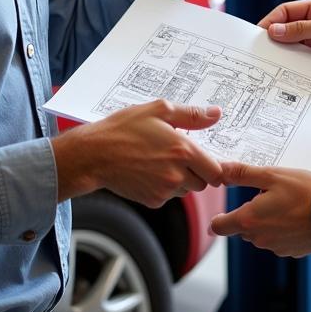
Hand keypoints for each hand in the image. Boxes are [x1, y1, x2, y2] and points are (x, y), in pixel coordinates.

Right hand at [55, 99, 221, 207]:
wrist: (94, 155)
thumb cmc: (123, 129)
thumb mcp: (158, 110)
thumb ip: (191, 115)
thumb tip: (216, 114)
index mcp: (183, 150)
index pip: (217, 171)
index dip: (214, 165)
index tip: (205, 158)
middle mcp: (177, 174)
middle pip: (203, 182)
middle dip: (196, 171)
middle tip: (178, 155)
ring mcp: (164, 190)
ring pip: (186, 189)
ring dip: (181, 178)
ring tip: (160, 160)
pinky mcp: (153, 201)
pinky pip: (168, 196)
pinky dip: (164, 187)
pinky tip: (149, 171)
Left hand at [211, 162, 310, 256]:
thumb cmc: (305, 194)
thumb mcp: (272, 176)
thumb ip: (243, 174)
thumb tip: (220, 171)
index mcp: (249, 220)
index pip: (218, 226)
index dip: (217, 217)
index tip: (222, 209)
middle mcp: (259, 238)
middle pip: (241, 227)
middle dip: (249, 212)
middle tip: (267, 194)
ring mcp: (275, 247)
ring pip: (260, 233)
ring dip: (266, 220)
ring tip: (286, 202)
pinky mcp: (290, 251)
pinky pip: (277, 239)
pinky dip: (281, 228)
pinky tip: (296, 215)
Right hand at [259, 0, 310, 73]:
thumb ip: (304, 29)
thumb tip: (276, 30)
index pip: (287, 11)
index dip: (272, 21)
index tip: (259, 33)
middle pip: (288, 30)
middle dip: (275, 39)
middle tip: (260, 50)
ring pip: (294, 48)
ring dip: (285, 54)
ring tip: (272, 63)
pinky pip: (304, 62)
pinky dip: (296, 66)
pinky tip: (289, 72)